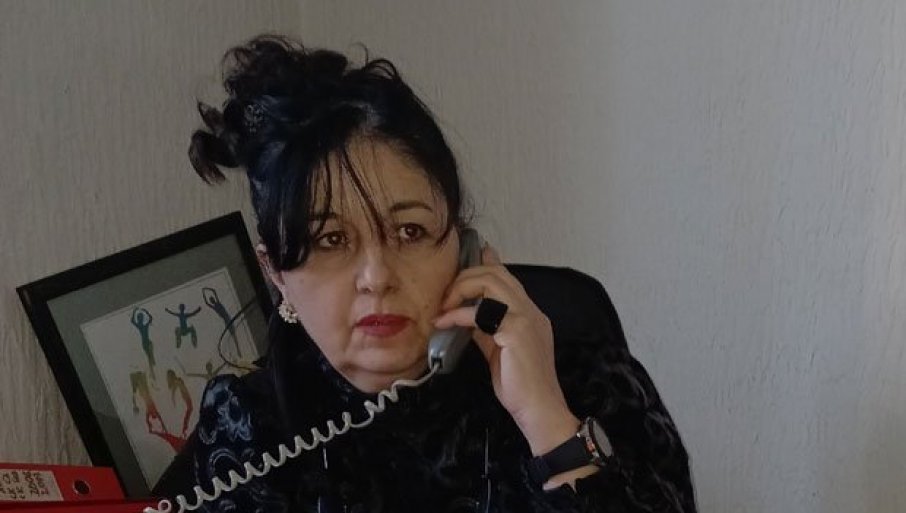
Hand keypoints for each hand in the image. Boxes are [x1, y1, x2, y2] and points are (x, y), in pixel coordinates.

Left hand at [432, 244, 579, 454]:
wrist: (538, 408)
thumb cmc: (519, 386)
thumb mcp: (497, 351)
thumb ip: (485, 330)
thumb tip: (465, 315)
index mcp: (529, 314)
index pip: (508, 279)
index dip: (490, 263)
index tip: (476, 253)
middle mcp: (530, 310)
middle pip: (498, 274)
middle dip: (467, 277)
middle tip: (446, 297)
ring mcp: (525, 318)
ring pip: (491, 283)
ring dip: (462, 289)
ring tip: (444, 307)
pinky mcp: (515, 331)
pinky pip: (479, 312)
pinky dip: (457, 314)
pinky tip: (444, 323)